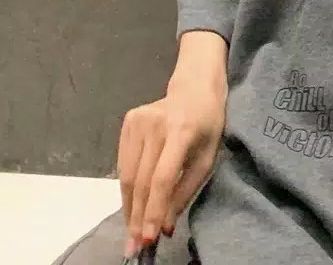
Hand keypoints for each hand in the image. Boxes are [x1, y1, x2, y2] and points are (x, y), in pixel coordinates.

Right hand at [118, 76, 225, 257]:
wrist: (195, 87)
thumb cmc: (208, 123)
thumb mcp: (207, 157)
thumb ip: (186, 191)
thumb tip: (165, 226)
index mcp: (182, 130)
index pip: (162, 178)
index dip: (154, 210)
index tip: (150, 239)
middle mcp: (156, 124)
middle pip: (142, 181)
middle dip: (138, 218)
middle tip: (136, 247)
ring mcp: (138, 121)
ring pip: (127, 176)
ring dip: (129, 208)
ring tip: (133, 233)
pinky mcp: (127, 122)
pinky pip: (123, 165)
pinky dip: (128, 189)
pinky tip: (133, 206)